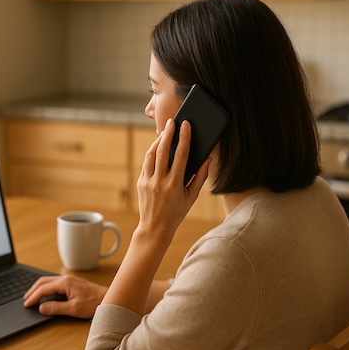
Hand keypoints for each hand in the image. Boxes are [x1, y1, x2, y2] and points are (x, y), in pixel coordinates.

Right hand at [23, 275, 106, 318]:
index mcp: (64, 283)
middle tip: (25, 300)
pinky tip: (44, 294)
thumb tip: (41, 307)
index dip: (33, 297)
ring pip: (48, 281)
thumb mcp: (73, 308)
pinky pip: (54, 283)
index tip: (26, 304)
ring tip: (32, 297)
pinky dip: (45, 288)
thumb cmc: (93, 303)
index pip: (43, 289)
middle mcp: (65, 278)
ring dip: (38, 288)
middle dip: (32, 290)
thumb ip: (56, 308)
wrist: (108, 299)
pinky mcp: (71, 283)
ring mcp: (68, 279)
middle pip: (43, 282)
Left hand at [137, 119, 210, 240]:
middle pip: (162, 151)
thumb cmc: (177, 212)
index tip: (186, 124)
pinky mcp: (141, 182)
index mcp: (174, 184)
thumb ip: (200, 177)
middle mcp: (159, 181)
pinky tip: (158, 146)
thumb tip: (207, 159)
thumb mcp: (192, 197)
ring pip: (151, 155)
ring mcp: (148, 181)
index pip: (180, 155)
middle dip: (168, 133)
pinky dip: (152, 152)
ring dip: (158, 141)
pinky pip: (146, 163)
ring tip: (166, 131)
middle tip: (172, 121)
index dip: (184, 138)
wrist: (155, 228)